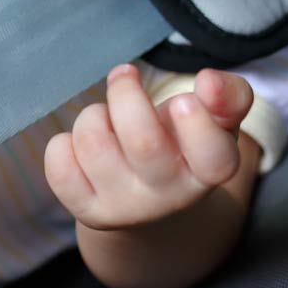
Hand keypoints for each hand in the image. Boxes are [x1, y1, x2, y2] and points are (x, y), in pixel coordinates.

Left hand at [44, 64, 253, 230]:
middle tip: (124, 76)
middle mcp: (169, 196)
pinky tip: (81, 145)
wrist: (149, 203)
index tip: (182, 99)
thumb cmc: (183, 146)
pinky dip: (63, 143)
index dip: (196, 123)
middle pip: (143, 142)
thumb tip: (209, 81)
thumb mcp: (216, 121)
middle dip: (125, 95)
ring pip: (93, 145)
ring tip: (105, 118)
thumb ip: (228, 97)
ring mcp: (125, 208)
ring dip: (93, 115)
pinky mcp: (88, 211)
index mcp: (209, 172)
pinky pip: (59, 166)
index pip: (213, 156)